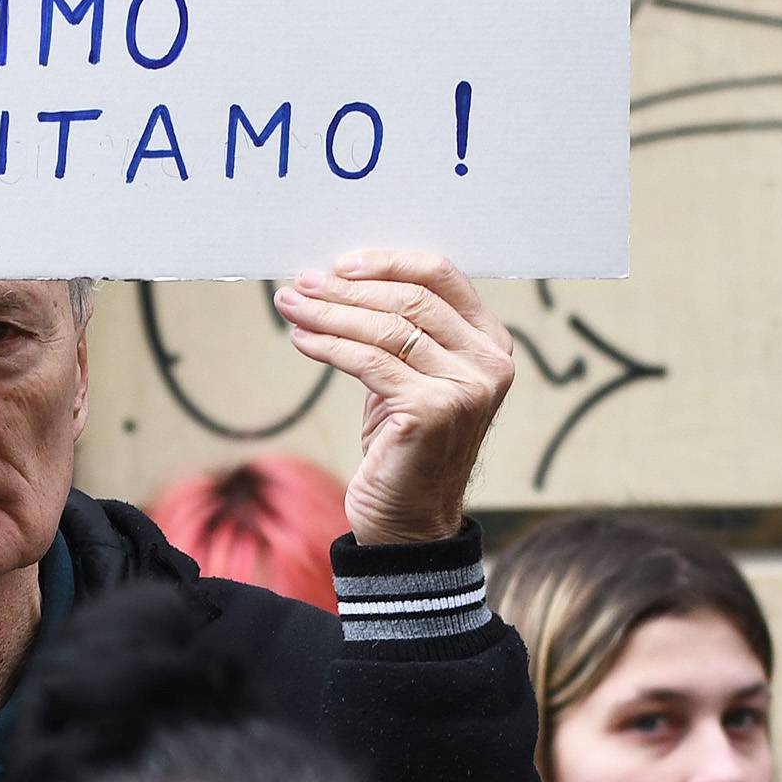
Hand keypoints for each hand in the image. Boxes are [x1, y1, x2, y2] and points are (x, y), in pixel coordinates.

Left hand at [273, 250, 513, 546]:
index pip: (442, 276)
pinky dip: (328, 346)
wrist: (411, 519)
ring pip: (384, 329)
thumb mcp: (411, 377)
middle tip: (300, 283)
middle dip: (345, 289)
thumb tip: (335, 281)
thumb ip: (398, 332)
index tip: (339, 264)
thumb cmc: (405, 445)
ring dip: (328, 313)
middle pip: (408, 300)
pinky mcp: (432, 411)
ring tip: (290, 306)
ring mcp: (465, 388)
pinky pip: (368, 363)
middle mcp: (488, 362)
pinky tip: (301, 339)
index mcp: (490, 342)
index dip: (388, 262)